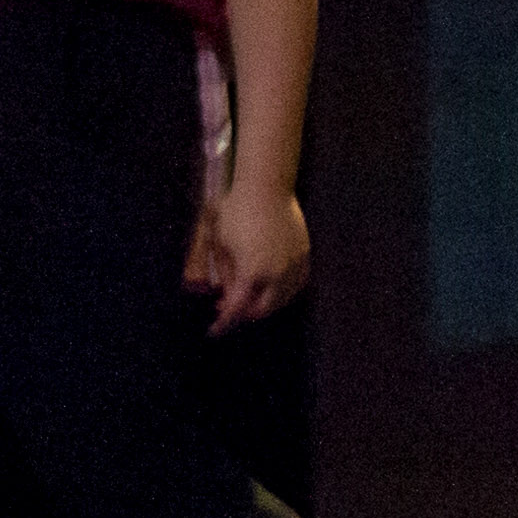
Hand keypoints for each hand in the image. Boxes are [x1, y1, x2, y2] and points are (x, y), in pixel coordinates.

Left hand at [184, 181, 311, 330]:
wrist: (267, 186)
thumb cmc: (237, 211)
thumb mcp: (220, 244)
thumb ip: (224, 274)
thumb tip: (225, 292)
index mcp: (252, 273)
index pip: (237, 309)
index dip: (224, 323)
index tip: (214, 331)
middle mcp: (277, 274)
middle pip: (262, 310)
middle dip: (244, 314)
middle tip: (228, 307)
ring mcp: (294, 265)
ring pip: (282, 299)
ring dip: (264, 303)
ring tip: (249, 295)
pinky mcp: (304, 255)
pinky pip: (296, 284)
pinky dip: (282, 291)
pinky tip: (271, 285)